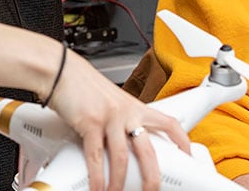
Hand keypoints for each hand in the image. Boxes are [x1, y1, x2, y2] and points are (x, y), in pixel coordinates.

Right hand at [48, 50, 191, 190]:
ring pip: (122, 158)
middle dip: (151, 177)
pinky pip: (96, 156)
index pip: (168, 123)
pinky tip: (98, 188)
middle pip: (148, 150)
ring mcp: (110, 118)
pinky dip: (97, 177)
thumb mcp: (110, 101)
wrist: (61, 70)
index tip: (187, 155)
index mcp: (135, 107)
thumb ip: (119, 121)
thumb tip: (118, 144)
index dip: (182, 141)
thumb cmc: (83, 85)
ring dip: (119, 182)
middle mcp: (127, 113)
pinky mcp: (90, 123)